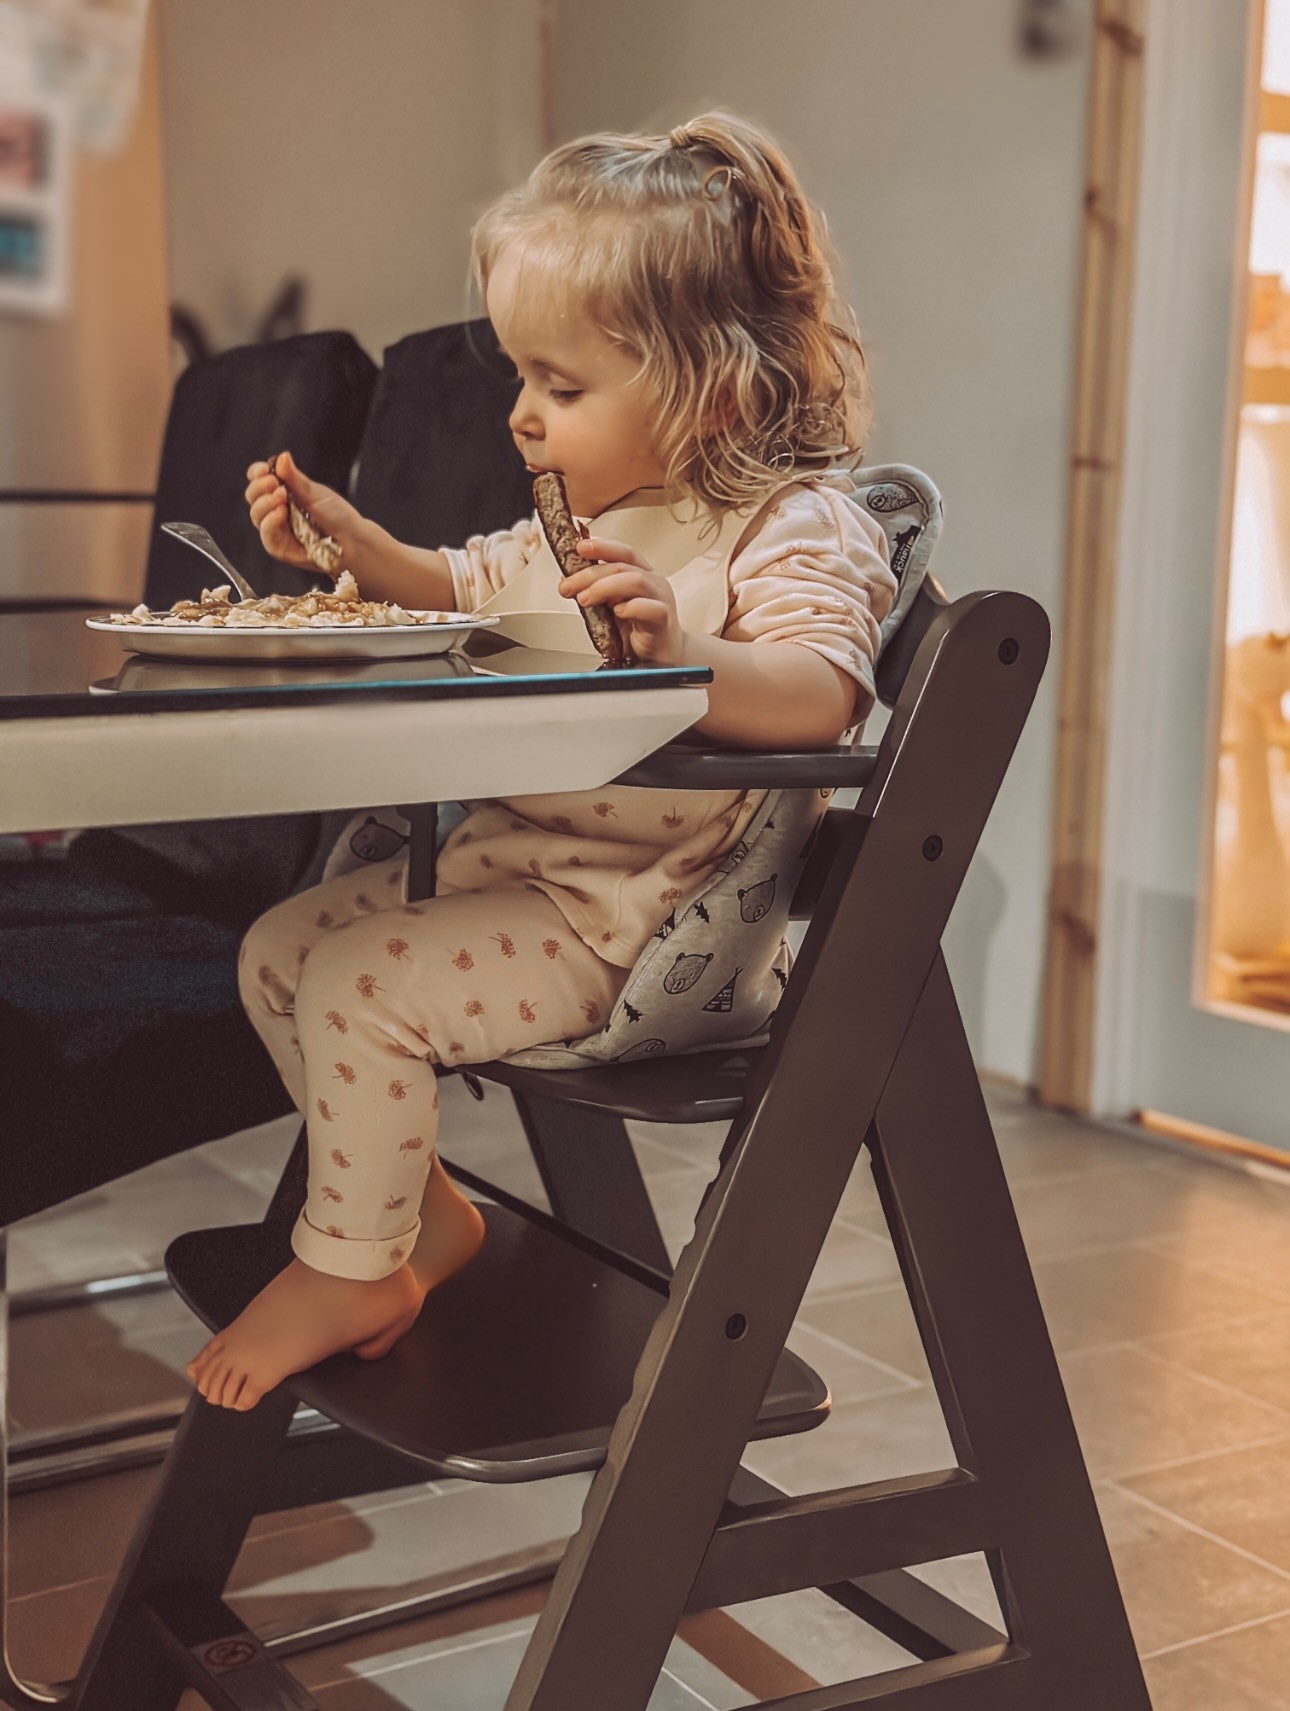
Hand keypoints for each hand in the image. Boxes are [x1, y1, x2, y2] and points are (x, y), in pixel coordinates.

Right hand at [244, 449, 364, 575]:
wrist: (354, 541)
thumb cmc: (338, 517)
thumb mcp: (315, 492)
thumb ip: (295, 478)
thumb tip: (281, 457)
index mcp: (283, 492)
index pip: (259, 479)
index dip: (257, 473)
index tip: (264, 469)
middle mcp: (276, 510)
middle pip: (253, 496)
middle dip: (259, 487)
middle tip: (274, 483)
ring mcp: (277, 529)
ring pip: (256, 516)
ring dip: (264, 504)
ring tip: (281, 497)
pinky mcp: (281, 548)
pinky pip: (266, 537)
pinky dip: (270, 523)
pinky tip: (280, 513)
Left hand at [559, 537, 686, 664]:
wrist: (663, 654)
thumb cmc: (638, 628)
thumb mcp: (612, 605)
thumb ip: (597, 591)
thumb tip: (568, 580)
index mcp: (642, 573)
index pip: (622, 552)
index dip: (602, 547)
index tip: (579, 548)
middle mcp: (653, 581)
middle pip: (621, 567)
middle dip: (590, 574)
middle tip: (568, 586)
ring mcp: (661, 599)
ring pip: (635, 581)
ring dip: (605, 588)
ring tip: (585, 599)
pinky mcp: (664, 619)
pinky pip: (650, 608)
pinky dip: (631, 607)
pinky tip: (617, 612)